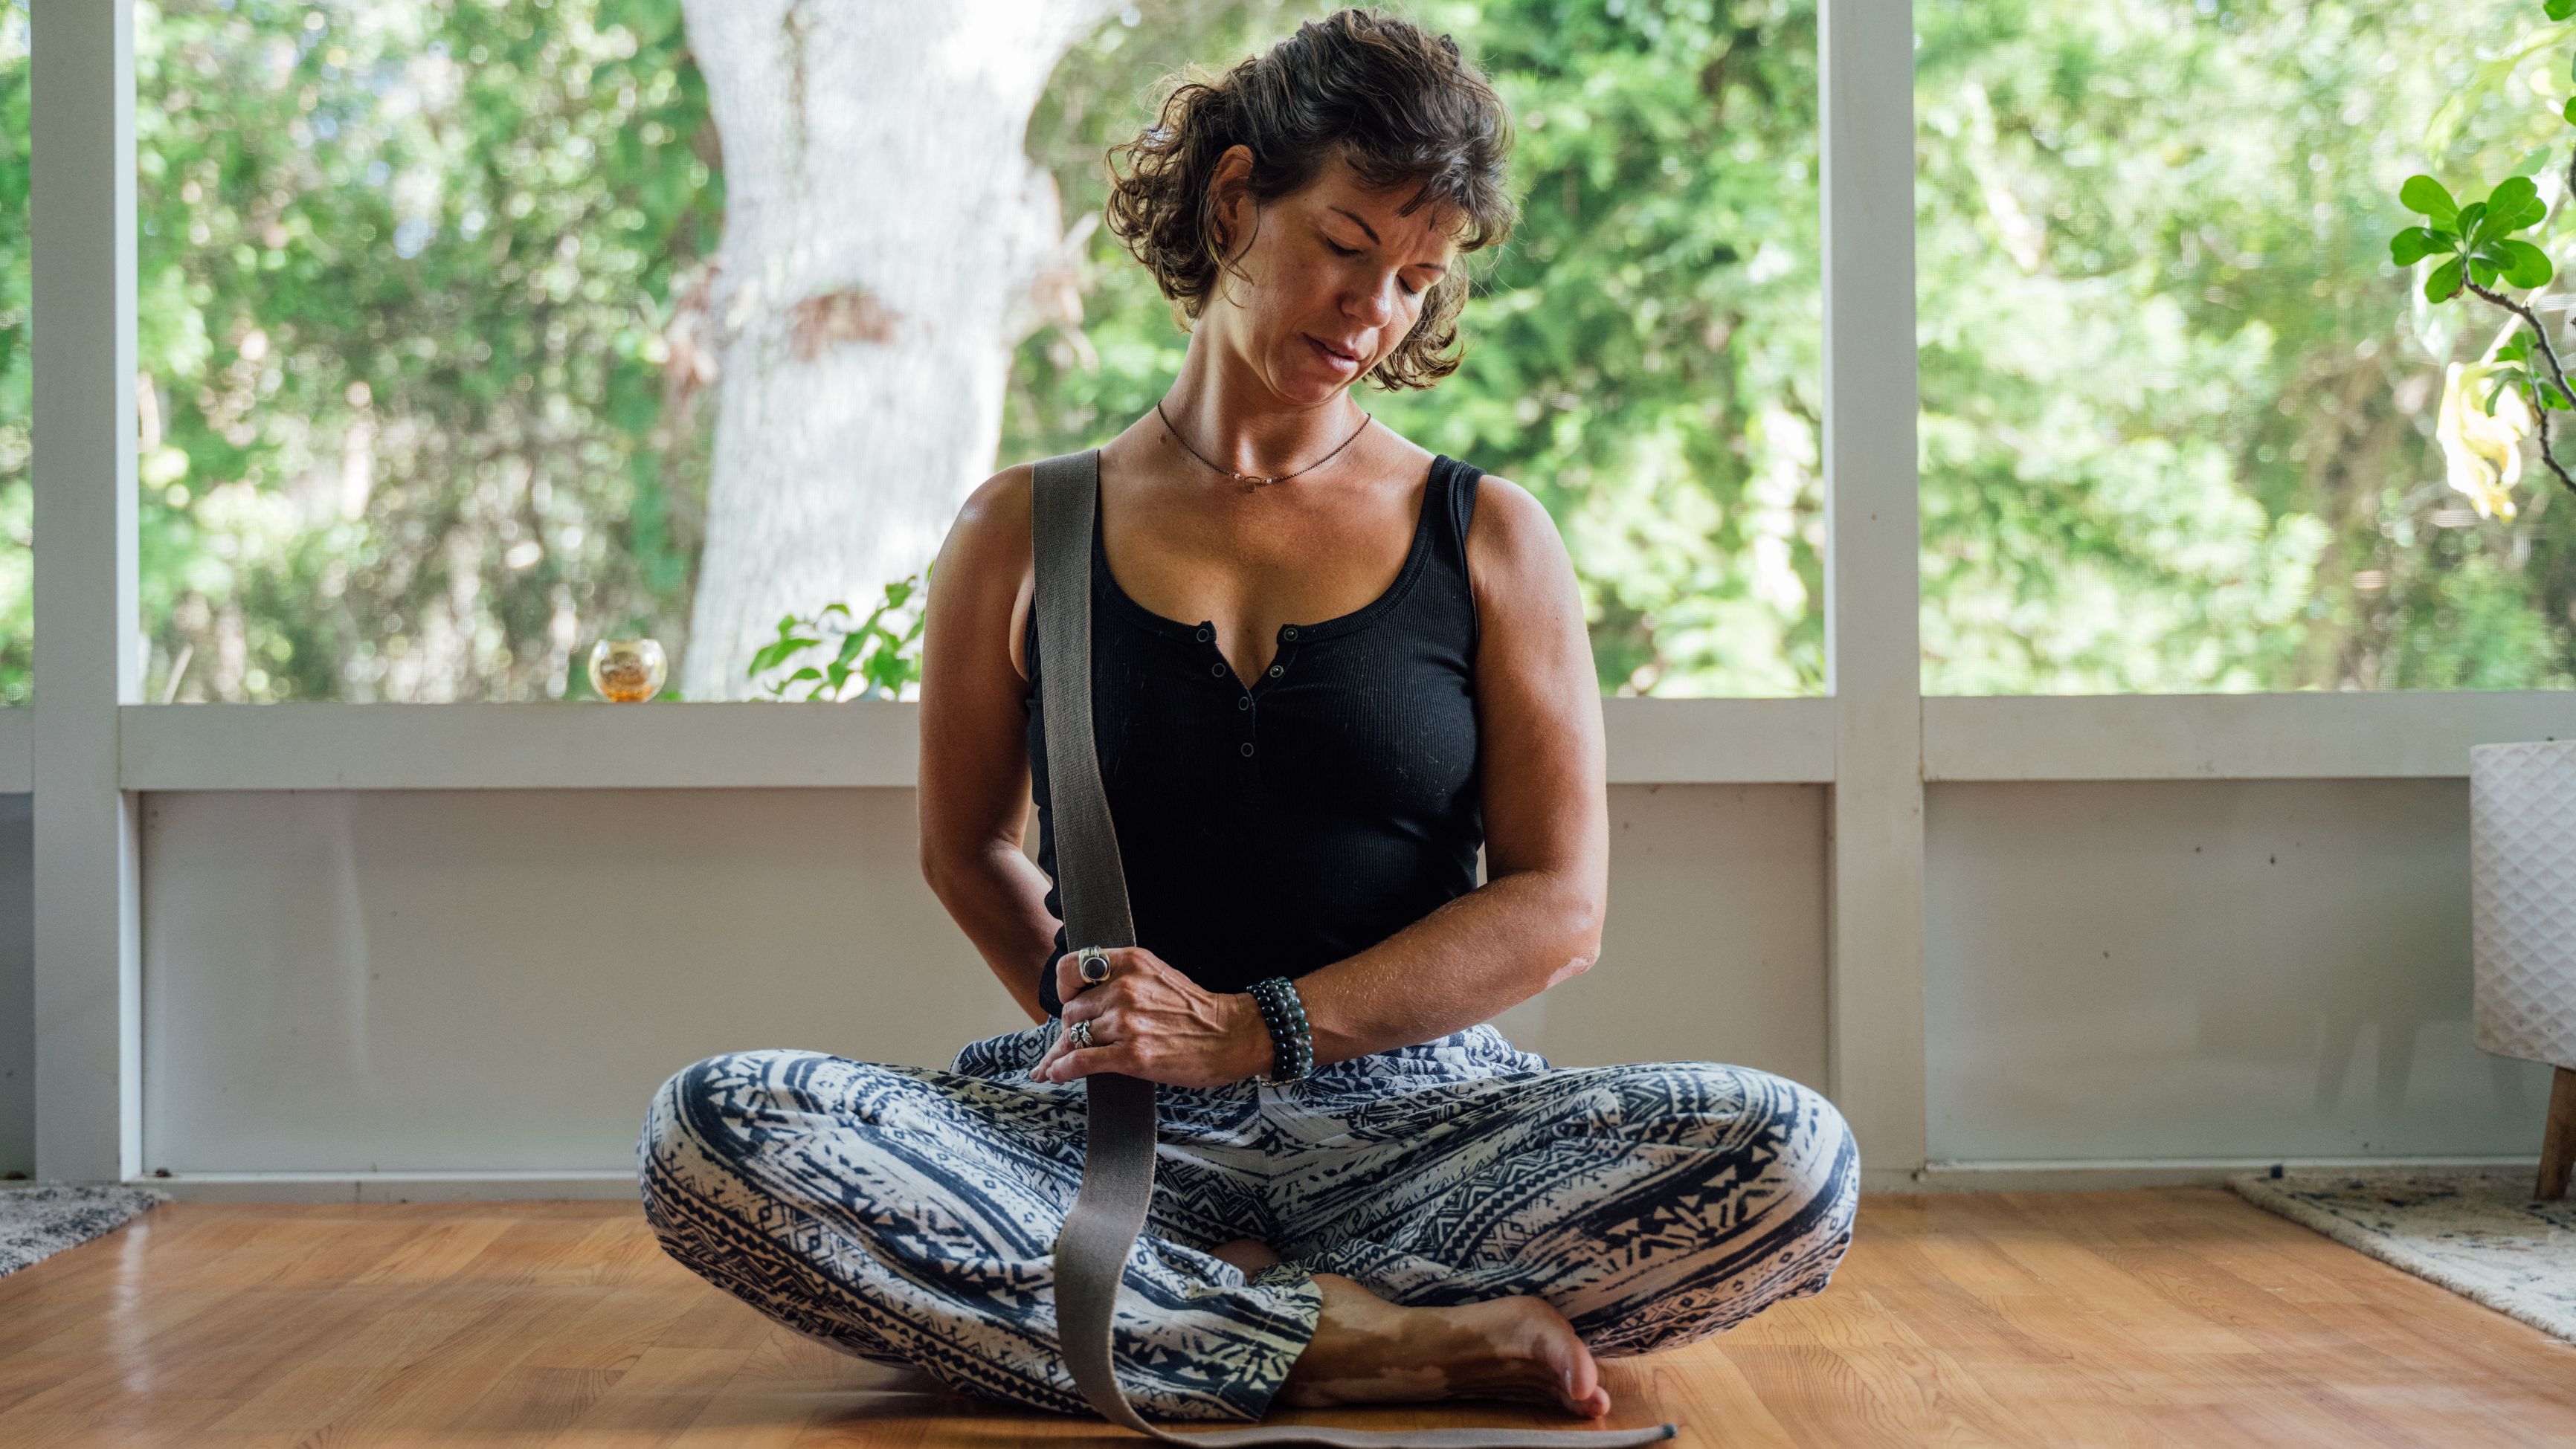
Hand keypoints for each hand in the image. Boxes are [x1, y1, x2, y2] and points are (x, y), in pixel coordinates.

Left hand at [1032, 946, 1273, 1088]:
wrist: (1230, 1035)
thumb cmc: (1195, 1010)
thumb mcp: (1157, 974)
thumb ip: (1120, 979)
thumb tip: (1080, 999)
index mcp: (1130, 963)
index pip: (1071, 967)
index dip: (1065, 987)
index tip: (1071, 999)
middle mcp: (1124, 989)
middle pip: (1072, 1009)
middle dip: (1072, 1026)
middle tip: (1078, 1039)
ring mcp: (1127, 1023)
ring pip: (1075, 1036)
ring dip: (1067, 1051)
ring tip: (1059, 1062)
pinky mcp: (1130, 1055)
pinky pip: (1081, 1061)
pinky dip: (1062, 1069)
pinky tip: (1056, 1073)